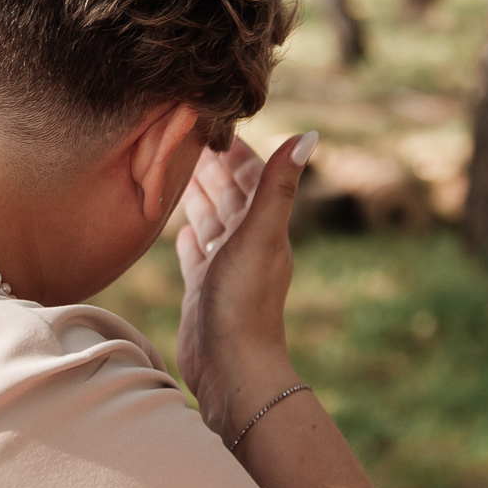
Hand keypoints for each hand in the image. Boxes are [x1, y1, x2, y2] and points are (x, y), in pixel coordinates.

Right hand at [175, 131, 314, 438]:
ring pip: (211, 220)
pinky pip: (197, 255)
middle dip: (212, 165)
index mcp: (263, 226)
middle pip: (229, 194)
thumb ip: (277, 186)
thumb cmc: (245, 303)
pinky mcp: (204, 290)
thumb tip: (309, 135)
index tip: (215, 119)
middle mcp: (246, 244)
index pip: (250, 175)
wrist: (231, 368)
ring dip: (199, 195)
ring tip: (178, 171)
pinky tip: (180, 229)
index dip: (235, 148)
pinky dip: (191, 238)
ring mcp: (225, 268)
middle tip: (186, 135)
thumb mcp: (260, 236)